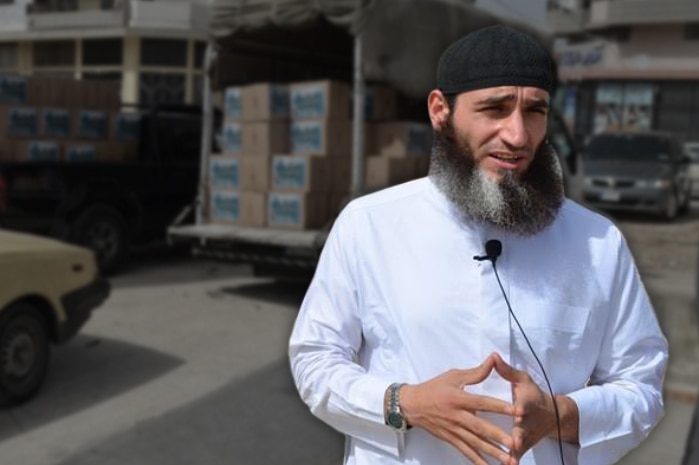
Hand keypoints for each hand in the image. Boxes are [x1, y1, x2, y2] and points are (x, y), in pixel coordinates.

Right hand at [400, 354, 517, 464]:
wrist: (412, 405)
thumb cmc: (434, 387)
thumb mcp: (454, 376)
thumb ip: (476, 372)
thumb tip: (494, 359)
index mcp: (459, 398)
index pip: (482, 403)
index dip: (500, 407)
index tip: (517, 411)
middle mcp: (457, 416)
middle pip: (480, 427)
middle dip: (498, 436)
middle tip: (515, 442)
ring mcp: (454, 430)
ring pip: (475, 443)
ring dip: (492, 452)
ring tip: (509, 459)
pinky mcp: (451, 439)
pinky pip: (466, 451)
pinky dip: (478, 460)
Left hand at [492, 352, 557, 459]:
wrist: (551, 416)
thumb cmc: (532, 394)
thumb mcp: (522, 380)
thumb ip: (506, 370)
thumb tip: (493, 356)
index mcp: (527, 403)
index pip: (525, 405)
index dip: (522, 408)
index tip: (520, 411)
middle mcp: (527, 422)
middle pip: (522, 430)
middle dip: (518, 437)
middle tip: (514, 444)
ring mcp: (525, 437)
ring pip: (518, 448)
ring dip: (513, 455)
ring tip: (508, 463)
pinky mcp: (522, 448)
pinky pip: (514, 457)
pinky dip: (510, 463)